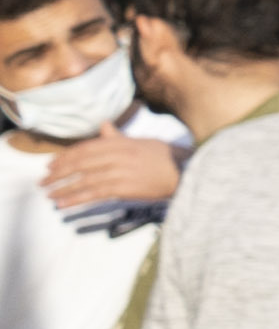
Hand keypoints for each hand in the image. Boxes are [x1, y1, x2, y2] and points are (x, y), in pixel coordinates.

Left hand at [37, 131, 173, 215]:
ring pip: (85, 179)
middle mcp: (119, 154)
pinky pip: (94, 193)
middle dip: (59, 172)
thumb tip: (104, 125)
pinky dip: (76, 198)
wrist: (185, 173)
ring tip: (48, 194)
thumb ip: (119, 137)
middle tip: (43, 181)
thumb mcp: (141, 142)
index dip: (66, 156)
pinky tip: (63, 204)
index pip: (87, 148)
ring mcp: (121, 171)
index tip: (50, 165)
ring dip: (63, 187)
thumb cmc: (164, 158)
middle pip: (82, 162)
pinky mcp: (124, 188)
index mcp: (122, 142)